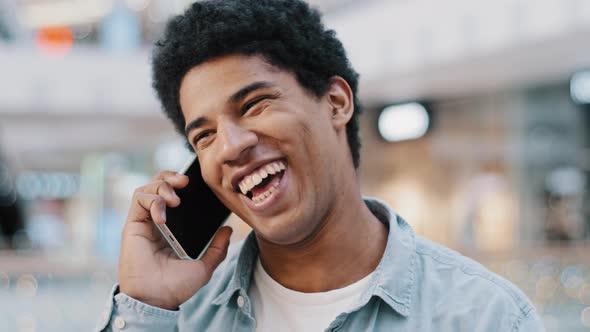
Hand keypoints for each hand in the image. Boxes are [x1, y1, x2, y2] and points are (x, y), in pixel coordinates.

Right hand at [118, 171, 231, 309]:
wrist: (157, 299)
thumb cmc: (176, 287)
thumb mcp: (204, 266)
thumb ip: (217, 249)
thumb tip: (228, 230)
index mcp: (171, 230)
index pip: (174, 196)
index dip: (181, 185)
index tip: (196, 184)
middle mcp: (156, 223)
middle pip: (158, 186)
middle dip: (170, 177)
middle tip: (186, 182)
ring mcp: (143, 223)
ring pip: (146, 188)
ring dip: (161, 186)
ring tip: (176, 199)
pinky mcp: (132, 225)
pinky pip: (138, 199)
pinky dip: (152, 201)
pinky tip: (163, 216)